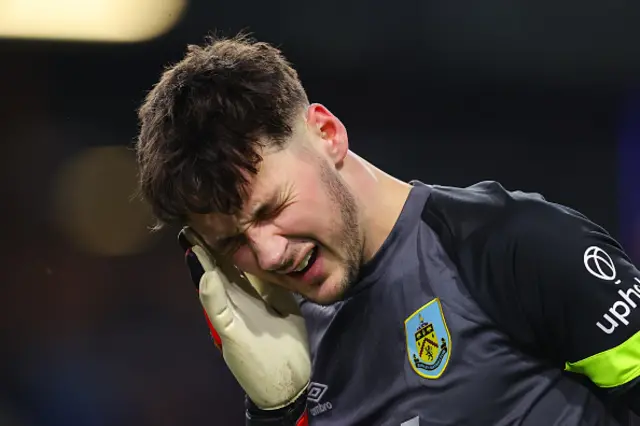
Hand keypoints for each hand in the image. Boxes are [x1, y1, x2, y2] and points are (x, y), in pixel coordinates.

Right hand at [178, 227, 310, 409]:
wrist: (288, 381)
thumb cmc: (285, 345)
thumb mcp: (282, 307)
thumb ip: (271, 286)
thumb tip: (270, 261)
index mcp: (244, 299)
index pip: (230, 267)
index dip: (221, 246)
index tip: (214, 223)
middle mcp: (233, 306)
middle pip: (216, 272)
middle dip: (204, 249)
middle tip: (192, 224)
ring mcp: (229, 320)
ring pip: (211, 288)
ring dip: (200, 266)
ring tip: (191, 242)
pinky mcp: (231, 334)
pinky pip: (219, 312)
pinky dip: (211, 294)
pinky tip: (207, 276)